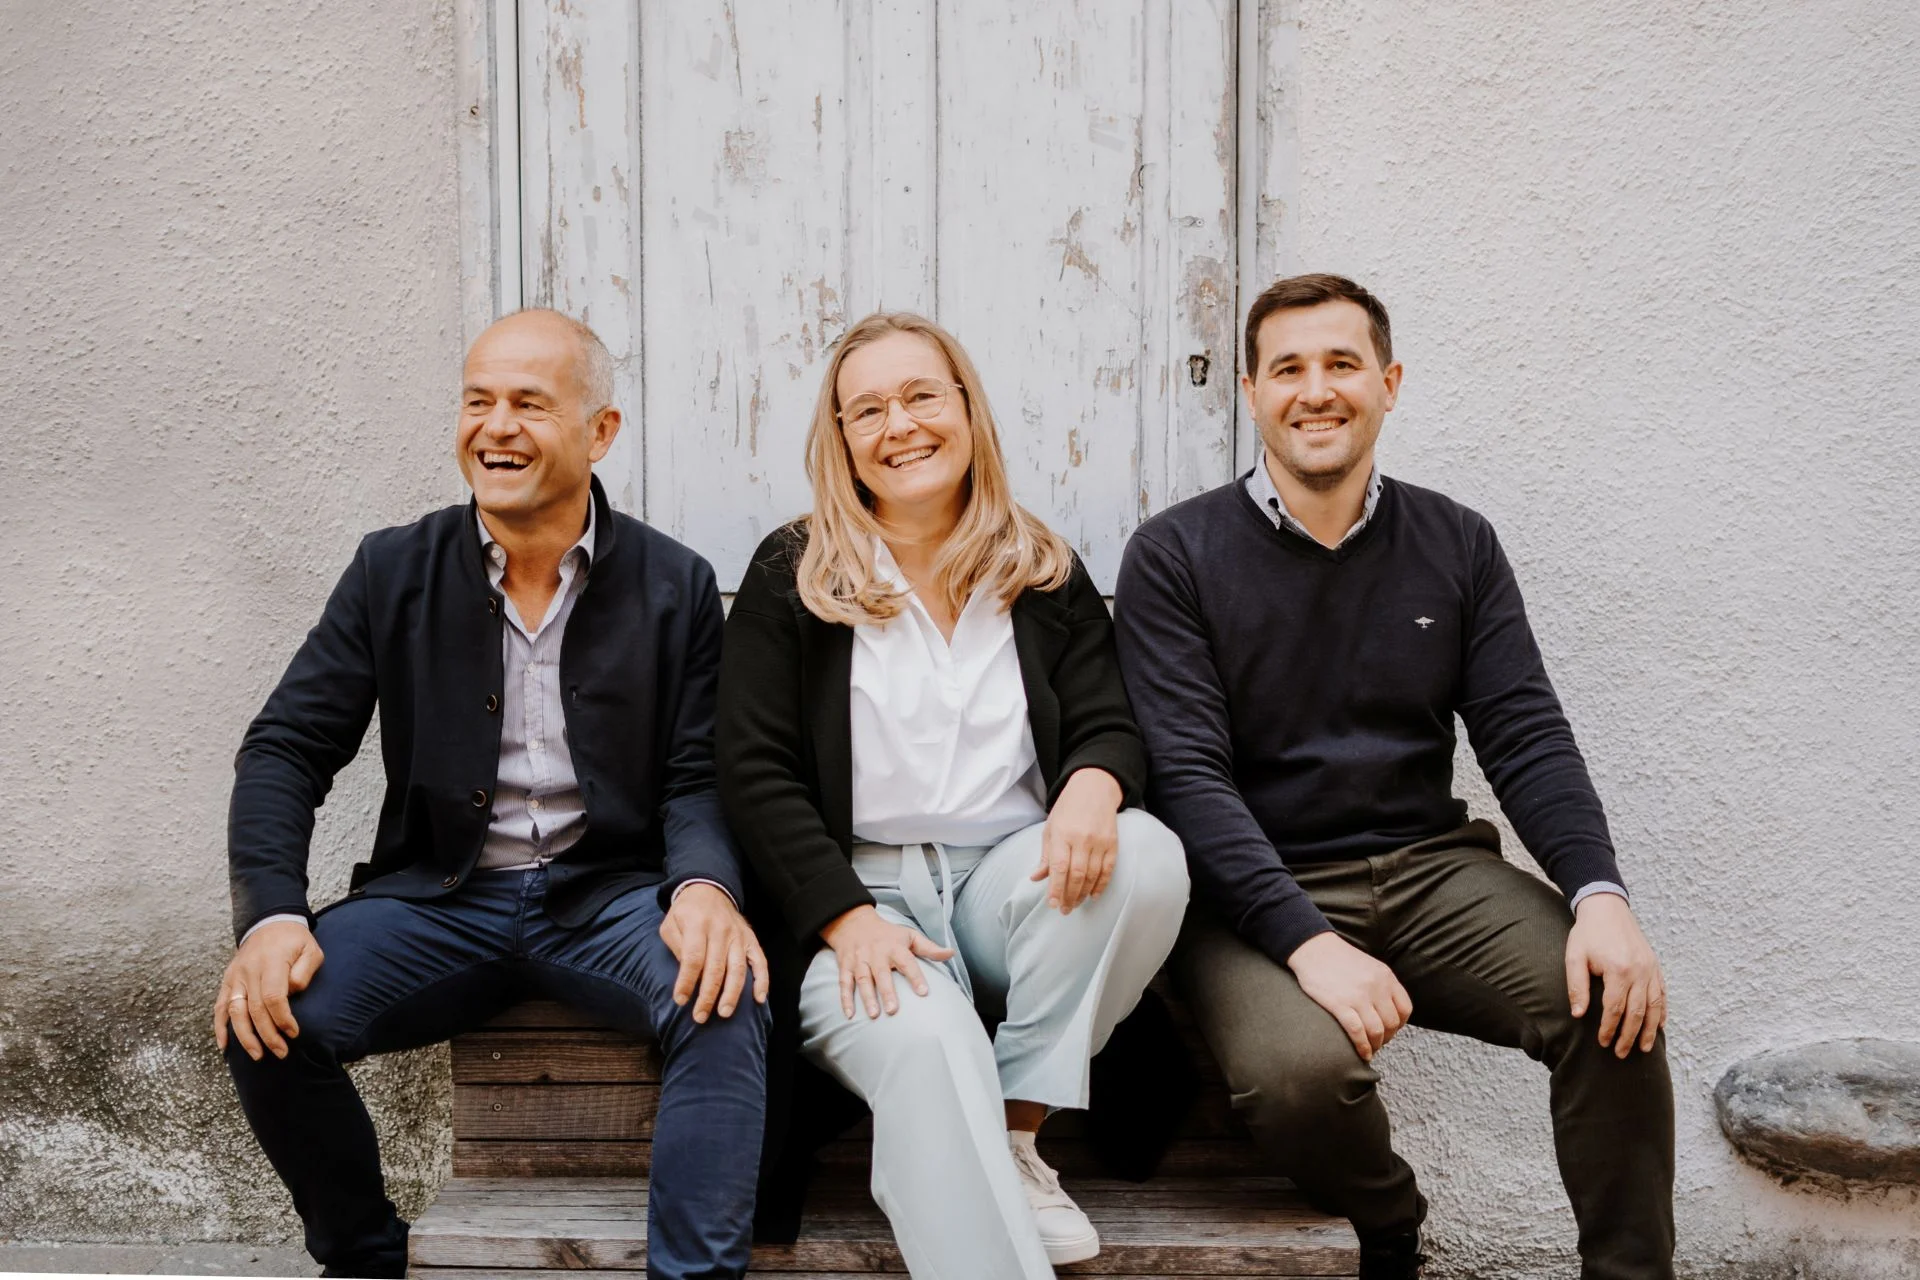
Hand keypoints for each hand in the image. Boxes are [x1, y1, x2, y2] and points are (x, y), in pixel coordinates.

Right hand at [213, 920, 323, 1060]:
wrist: (269, 923)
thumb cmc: (295, 941)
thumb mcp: (311, 949)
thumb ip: (304, 971)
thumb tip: (292, 992)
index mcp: (271, 961)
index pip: (273, 996)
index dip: (282, 1018)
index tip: (294, 1033)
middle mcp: (249, 970)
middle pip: (254, 1009)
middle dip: (267, 1035)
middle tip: (281, 1052)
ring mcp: (235, 976)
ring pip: (234, 1012)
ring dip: (245, 1037)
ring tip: (258, 1055)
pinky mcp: (227, 981)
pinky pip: (220, 1007)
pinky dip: (220, 1028)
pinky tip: (225, 1046)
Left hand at [660, 883, 769, 1022]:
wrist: (709, 889)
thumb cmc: (686, 912)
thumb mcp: (670, 924)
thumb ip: (676, 947)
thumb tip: (687, 973)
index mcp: (698, 925)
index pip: (693, 958)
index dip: (687, 982)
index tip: (680, 1000)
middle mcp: (721, 931)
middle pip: (716, 968)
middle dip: (708, 996)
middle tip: (700, 1016)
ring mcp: (739, 936)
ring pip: (738, 969)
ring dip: (732, 994)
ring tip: (724, 1013)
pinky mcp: (751, 940)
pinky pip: (760, 962)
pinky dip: (762, 981)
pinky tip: (759, 999)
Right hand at [819, 904, 955, 1018]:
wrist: (853, 922)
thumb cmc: (886, 934)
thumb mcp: (909, 936)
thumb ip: (929, 948)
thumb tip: (951, 953)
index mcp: (894, 947)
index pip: (907, 962)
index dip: (916, 977)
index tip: (924, 993)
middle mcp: (876, 954)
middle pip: (881, 973)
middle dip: (887, 992)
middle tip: (893, 1010)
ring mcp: (859, 961)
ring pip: (863, 979)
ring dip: (867, 998)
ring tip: (874, 1015)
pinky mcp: (845, 966)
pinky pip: (844, 983)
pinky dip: (845, 999)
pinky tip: (850, 1014)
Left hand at [1030, 767, 1122, 913]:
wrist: (1094, 788)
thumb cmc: (1067, 809)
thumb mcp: (1050, 828)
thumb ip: (1046, 855)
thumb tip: (1036, 878)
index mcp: (1062, 834)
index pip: (1058, 867)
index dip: (1055, 888)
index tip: (1052, 904)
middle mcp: (1081, 839)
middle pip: (1076, 875)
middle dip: (1069, 896)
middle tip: (1064, 910)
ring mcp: (1099, 841)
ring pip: (1093, 875)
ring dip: (1083, 894)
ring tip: (1075, 904)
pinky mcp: (1113, 843)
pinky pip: (1108, 869)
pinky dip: (1101, 885)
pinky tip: (1093, 895)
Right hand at [1286, 931, 1412, 1062]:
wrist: (1312, 948)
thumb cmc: (1337, 958)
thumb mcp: (1368, 965)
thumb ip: (1381, 984)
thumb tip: (1386, 1008)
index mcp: (1385, 976)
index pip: (1405, 1009)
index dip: (1399, 1025)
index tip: (1389, 1030)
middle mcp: (1376, 987)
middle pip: (1392, 1023)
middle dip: (1387, 1038)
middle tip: (1377, 1042)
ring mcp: (1358, 996)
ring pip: (1376, 1031)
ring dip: (1375, 1045)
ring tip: (1370, 1050)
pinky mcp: (1340, 1004)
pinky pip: (1357, 1032)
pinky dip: (1362, 1047)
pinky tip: (1362, 1053)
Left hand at [1566, 893, 1665, 1056]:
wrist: (1607, 908)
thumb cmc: (1587, 933)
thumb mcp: (1575, 957)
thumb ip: (1577, 986)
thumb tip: (1579, 1015)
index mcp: (1618, 970)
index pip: (1615, 1009)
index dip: (1609, 1028)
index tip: (1603, 1043)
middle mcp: (1639, 971)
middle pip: (1636, 1012)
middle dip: (1629, 1036)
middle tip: (1621, 1054)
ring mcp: (1650, 969)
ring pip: (1654, 1006)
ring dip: (1648, 1030)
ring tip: (1642, 1048)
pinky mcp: (1655, 966)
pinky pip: (1662, 994)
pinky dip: (1661, 1012)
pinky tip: (1659, 1026)